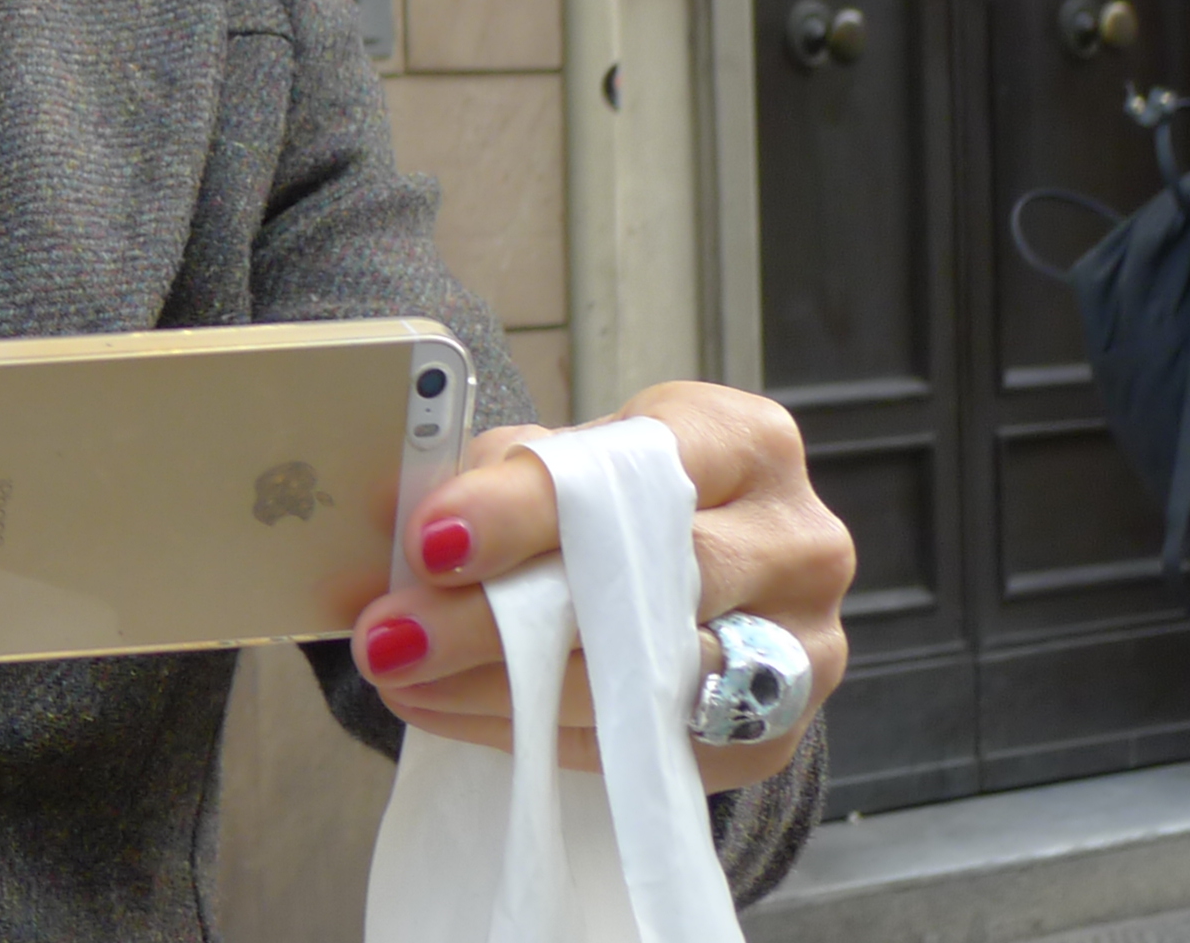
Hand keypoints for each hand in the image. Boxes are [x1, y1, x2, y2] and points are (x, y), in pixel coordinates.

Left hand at [349, 380, 854, 789]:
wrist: (694, 585)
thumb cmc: (618, 504)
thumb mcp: (569, 460)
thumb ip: (501, 476)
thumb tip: (403, 521)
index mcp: (741, 441)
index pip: (631, 471)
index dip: (522, 508)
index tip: (430, 541)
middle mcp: (794, 541)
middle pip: (639, 585)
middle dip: (496, 616)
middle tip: (390, 633)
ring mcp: (799, 647)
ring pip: (642, 679)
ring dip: (503, 686)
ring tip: (402, 677)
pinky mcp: (770, 737)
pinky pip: (643, 748)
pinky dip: (538, 734)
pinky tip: (453, 712)